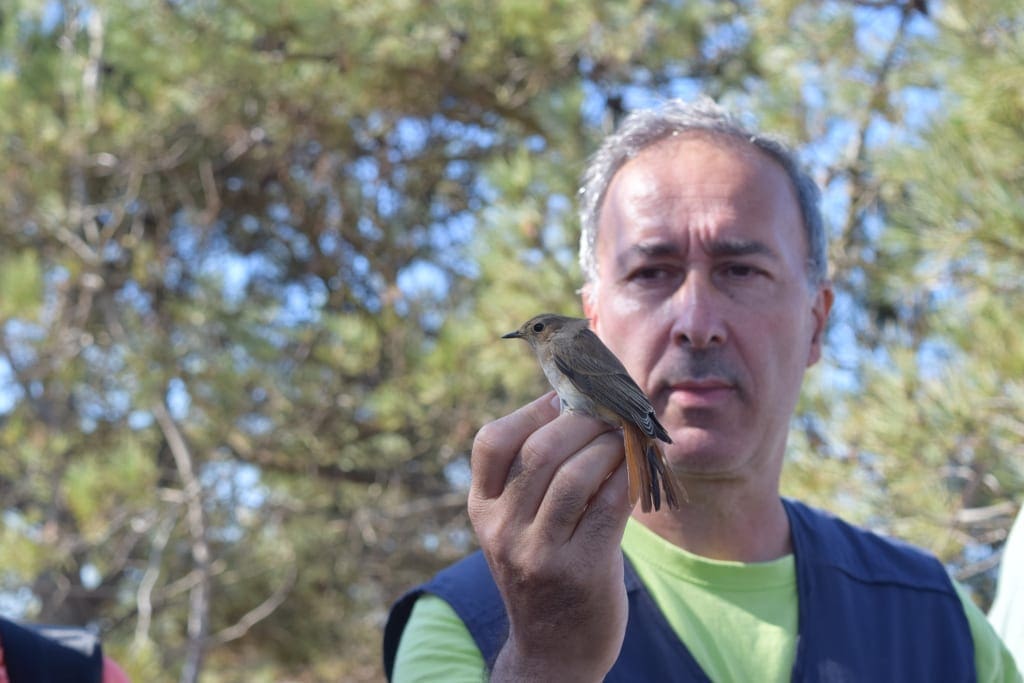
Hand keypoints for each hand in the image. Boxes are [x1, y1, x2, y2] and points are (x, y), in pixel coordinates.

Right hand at [468, 392, 632, 681]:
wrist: (553, 652)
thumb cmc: (543, 571)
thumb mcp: (517, 526)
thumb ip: (533, 476)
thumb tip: (575, 405)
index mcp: (483, 509)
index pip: (491, 442)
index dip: (530, 411)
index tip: (564, 399)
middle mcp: (503, 529)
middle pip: (540, 450)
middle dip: (582, 421)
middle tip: (609, 413)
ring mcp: (539, 553)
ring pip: (577, 473)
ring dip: (610, 446)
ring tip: (627, 438)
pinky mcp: (582, 570)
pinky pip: (610, 504)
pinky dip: (629, 476)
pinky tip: (640, 468)